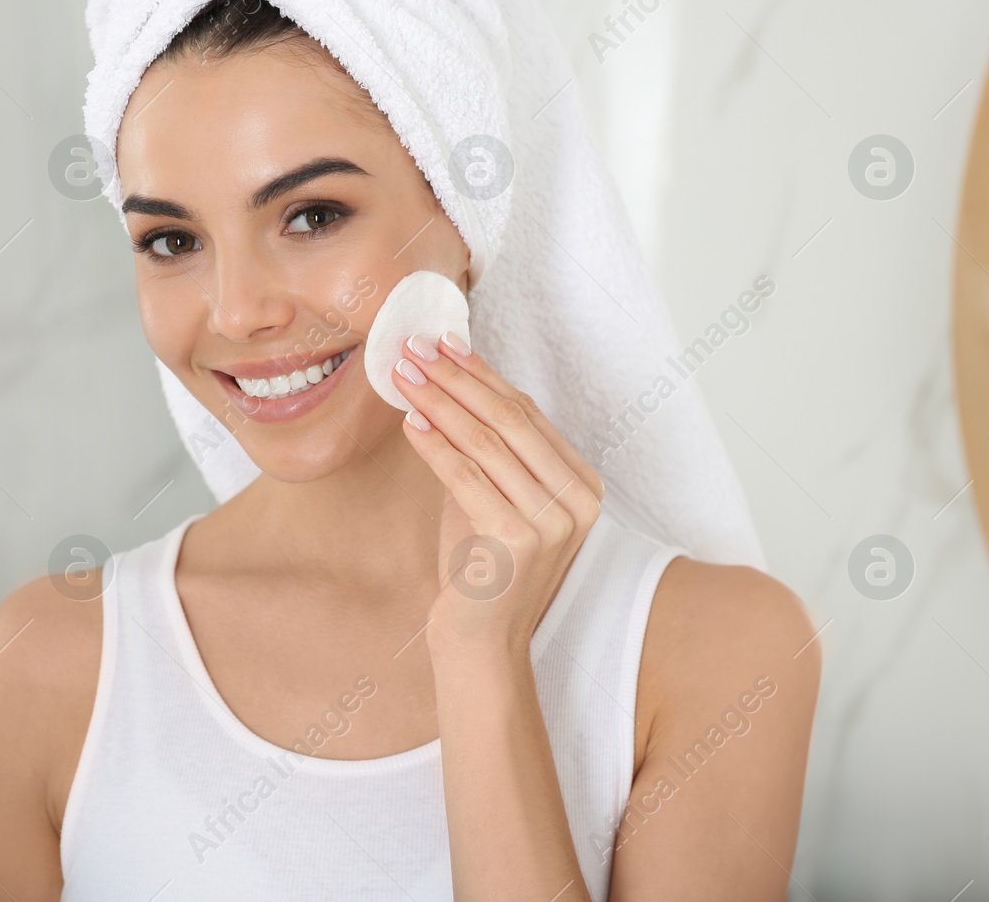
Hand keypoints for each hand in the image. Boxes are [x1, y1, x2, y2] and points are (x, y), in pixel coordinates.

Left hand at [393, 332, 604, 661]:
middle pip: (509, 420)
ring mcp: (554, 522)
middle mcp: (579, 502)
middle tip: (416, 348)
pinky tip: (410, 423)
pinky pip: (467, 477)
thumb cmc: (482, 570)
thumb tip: (446, 385)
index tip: (446, 343)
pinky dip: (435, 446)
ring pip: (487, 442)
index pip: (528, 414)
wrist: (481, 644)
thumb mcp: (493, 500)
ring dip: (439, 403)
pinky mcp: (518, 540)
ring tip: (405, 377)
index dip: (484, 375)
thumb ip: (486, 452)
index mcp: (584, 487)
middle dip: (456, 378)